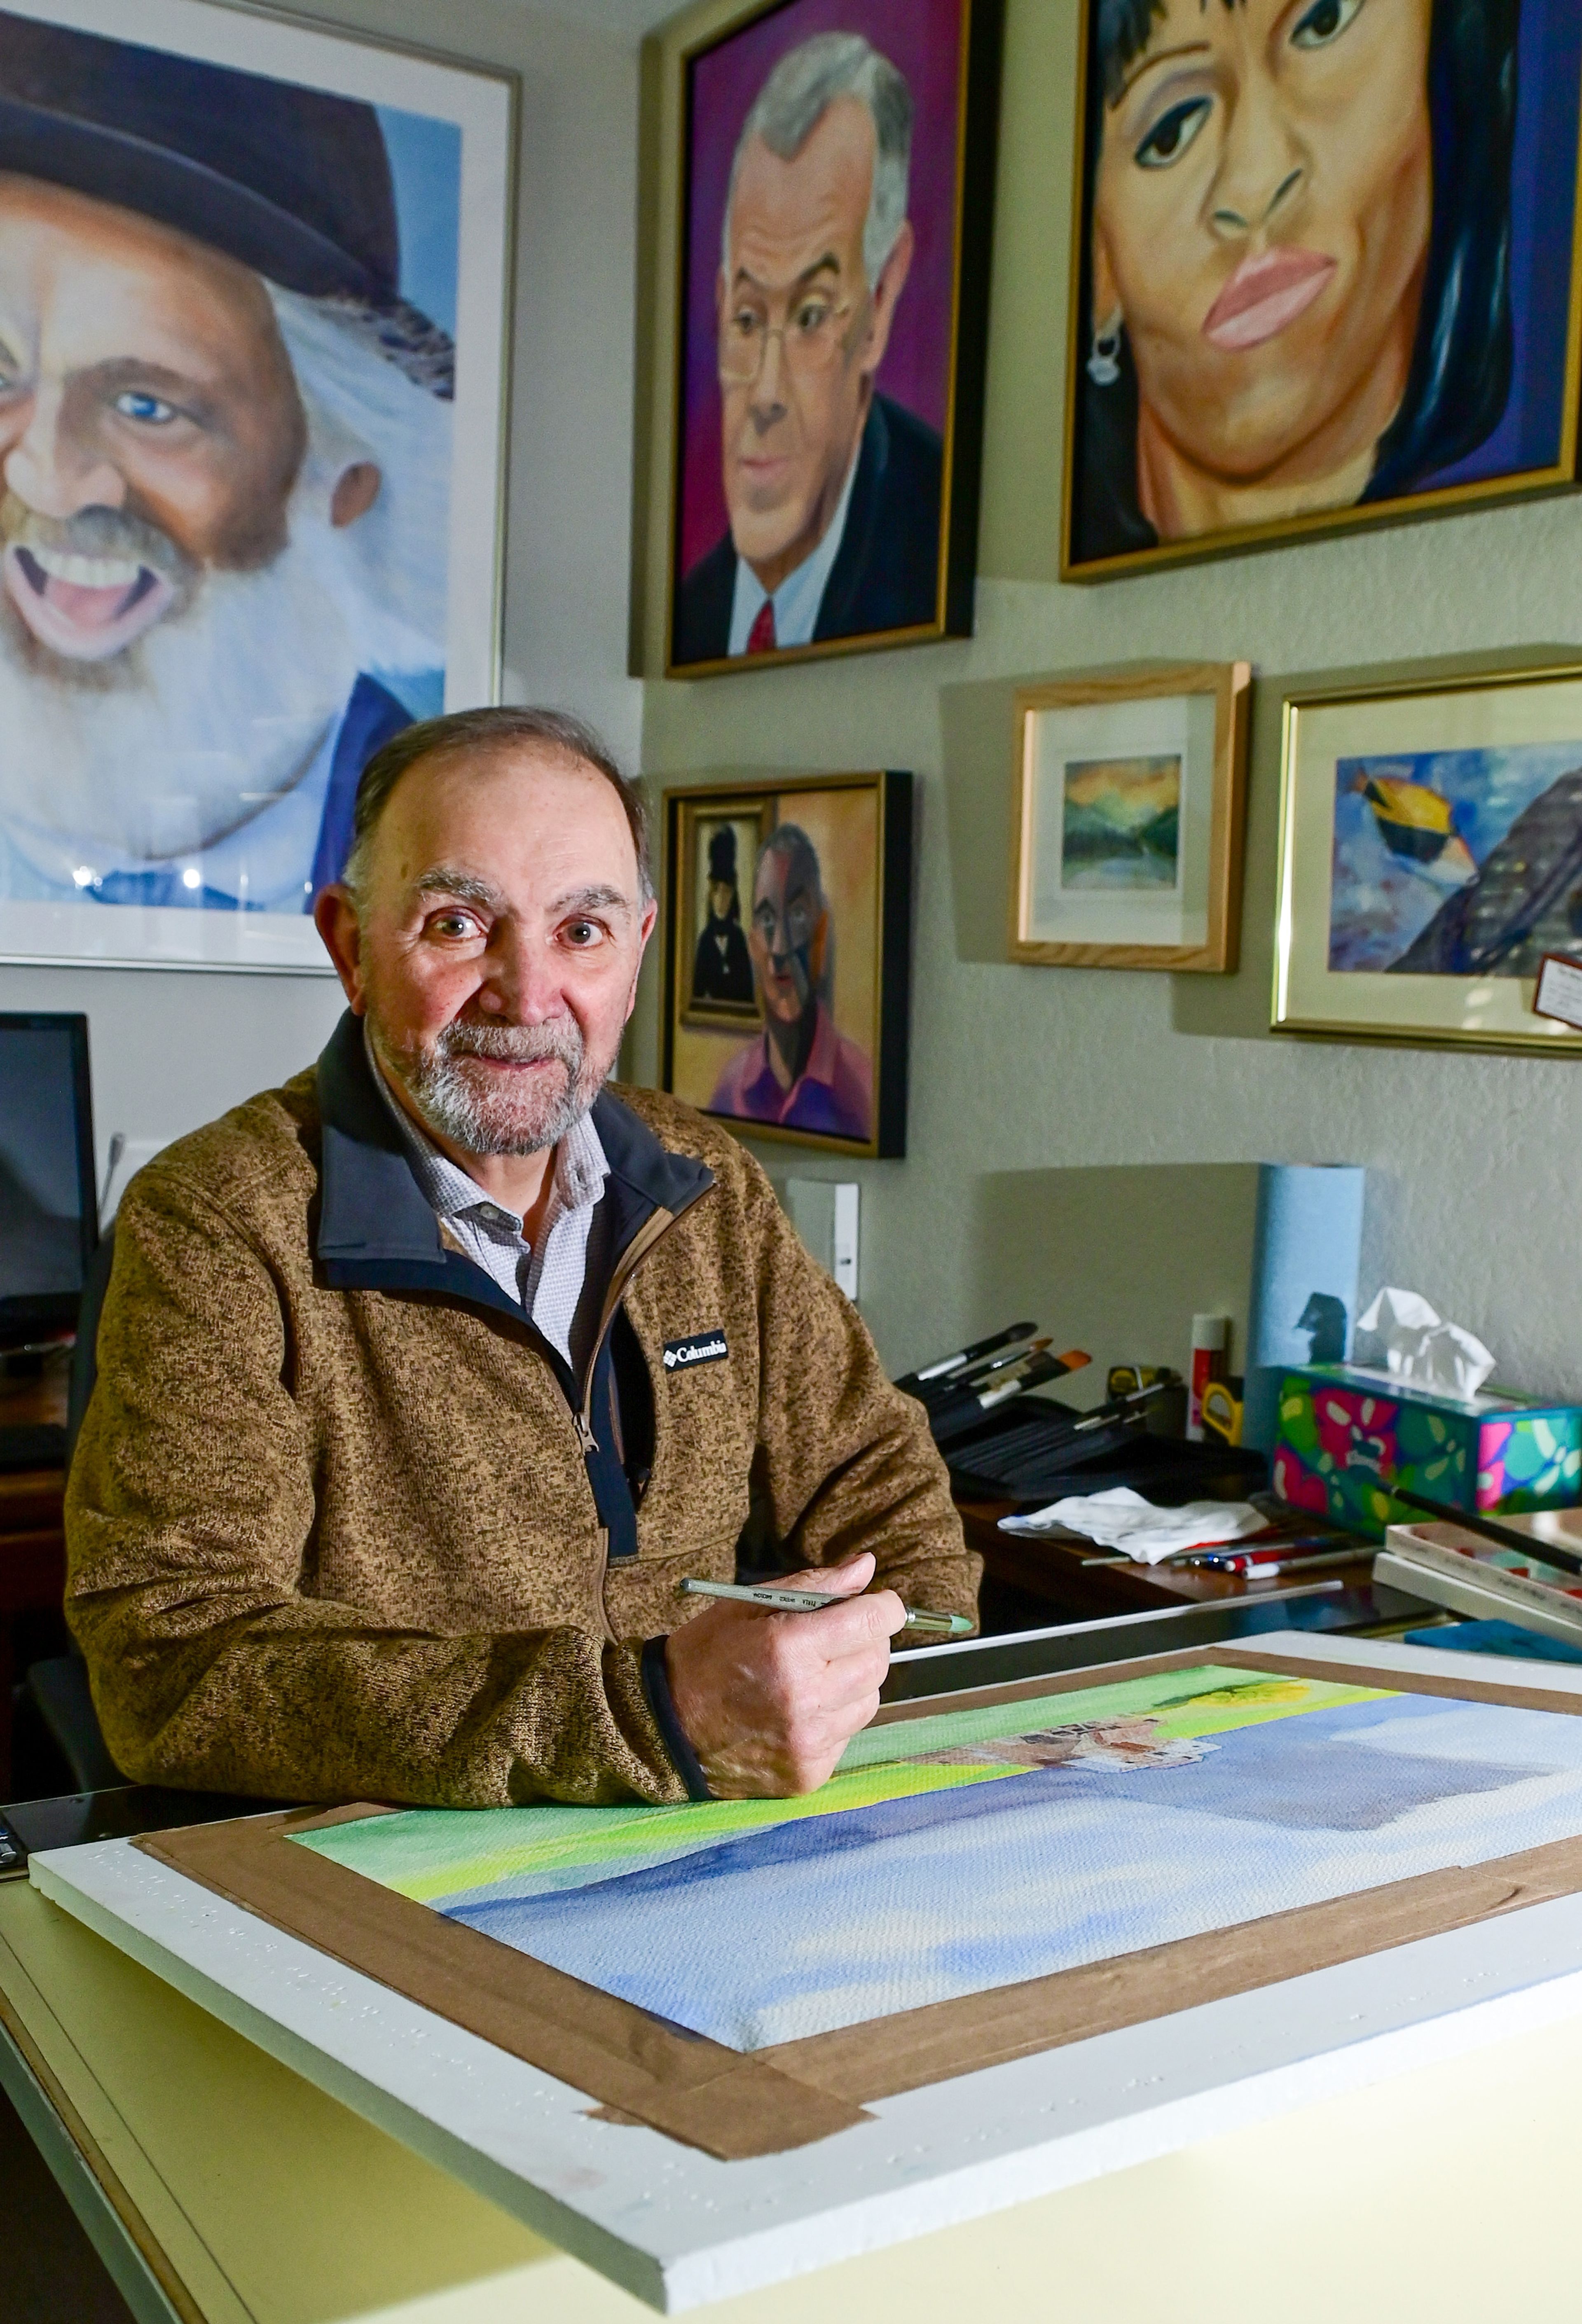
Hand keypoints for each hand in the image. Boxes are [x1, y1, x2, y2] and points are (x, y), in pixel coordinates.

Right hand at [663, 1553, 903, 1798]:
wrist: (666, 1729)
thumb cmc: (706, 1657)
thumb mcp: (749, 1605)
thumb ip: (814, 1585)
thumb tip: (865, 1568)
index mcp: (787, 1648)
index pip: (871, 1622)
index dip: (883, 1607)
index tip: (876, 1604)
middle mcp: (804, 1699)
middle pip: (878, 1662)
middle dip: (868, 1641)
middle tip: (838, 1637)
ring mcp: (808, 1742)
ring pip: (869, 1700)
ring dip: (853, 1681)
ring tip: (815, 1674)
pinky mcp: (809, 1773)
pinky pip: (847, 1735)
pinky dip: (834, 1717)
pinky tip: (801, 1709)